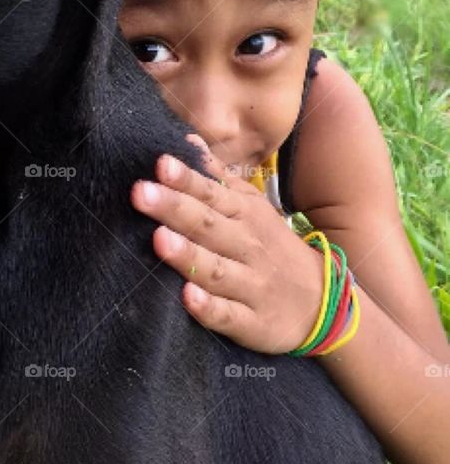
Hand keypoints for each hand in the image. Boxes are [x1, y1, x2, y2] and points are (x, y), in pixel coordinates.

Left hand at [131, 136, 323, 353]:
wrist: (323, 305)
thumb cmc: (271, 248)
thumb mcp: (252, 208)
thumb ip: (217, 179)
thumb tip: (186, 141)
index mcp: (244, 215)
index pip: (211, 194)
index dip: (185, 179)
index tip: (159, 163)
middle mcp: (247, 247)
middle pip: (208, 225)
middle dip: (175, 208)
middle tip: (141, 192)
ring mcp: (250, 285)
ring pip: (215, 269)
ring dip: (187, 254)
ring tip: (158, 239)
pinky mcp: (251, 322)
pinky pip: (228, 315)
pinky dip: (208, 308)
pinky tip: (187, 297)